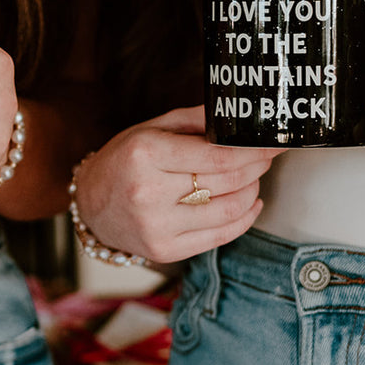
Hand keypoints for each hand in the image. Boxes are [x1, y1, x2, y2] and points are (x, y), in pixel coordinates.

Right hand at [75, 106, 282, 263]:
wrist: (90, 205)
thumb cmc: (123, 161)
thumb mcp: (151, 129)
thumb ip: (194, 119)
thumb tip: (236, 113)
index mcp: (146, 154)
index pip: (217, 155)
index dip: (253, 150)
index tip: (273, 143)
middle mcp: (149, 192)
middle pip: (228, 181)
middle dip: (257, 167)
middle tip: (266, 156)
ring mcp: (157, 226)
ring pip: (229, 210)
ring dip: (252, 191)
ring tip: (254, 178)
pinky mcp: (164, 251)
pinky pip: (220, 237)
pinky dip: (244, 219)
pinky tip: (250, 204)